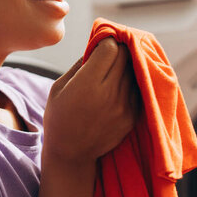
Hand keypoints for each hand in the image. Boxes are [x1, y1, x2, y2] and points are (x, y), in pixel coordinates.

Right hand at [42, 37, 139, 164]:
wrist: (71, 154)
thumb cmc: (59, 117)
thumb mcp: (59, 87)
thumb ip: (79, 64)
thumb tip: (97, 44)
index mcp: (88, 85)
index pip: (110, 48)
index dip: (105, 42)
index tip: (100, 43)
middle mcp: (109, 94)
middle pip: (125, 56)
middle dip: (118, 49)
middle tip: (110, 50)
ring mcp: (124, 106)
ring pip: (133, 70)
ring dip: (125, 64)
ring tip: (114, 66)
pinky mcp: (132, 116)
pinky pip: (137, 88)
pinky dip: (130, 81)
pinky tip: (119, 83)